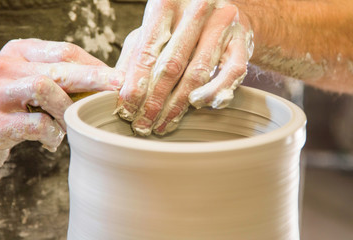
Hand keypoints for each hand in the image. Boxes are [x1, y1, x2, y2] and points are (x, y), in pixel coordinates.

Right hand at [0, 38, 123, 171]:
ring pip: (46, 88)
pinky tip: (51, 141)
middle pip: (60, 67)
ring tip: (71, 124)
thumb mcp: (27, 82)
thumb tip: (102, 85)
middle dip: (95, 77)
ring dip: (67, 109)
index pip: (63, 51)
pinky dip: (53, 135)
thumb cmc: (8, 106)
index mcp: (18, 53)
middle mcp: (5, 68)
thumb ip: (56, 79)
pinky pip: (38, 124)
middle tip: (119, 86)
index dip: (94, 64)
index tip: (115, 77)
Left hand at [116, 0, 253, 135]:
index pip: (147, 50)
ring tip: (164, 124)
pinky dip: (214, 93)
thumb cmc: (182, 23)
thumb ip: (135, 54)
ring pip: (198, 72)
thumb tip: (116, 86)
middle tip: (143, 124)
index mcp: (166, 3)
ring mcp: (221, 24)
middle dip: (155, 101)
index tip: (126, 109)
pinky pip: (231, 73)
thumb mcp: (154, 31)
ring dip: (179, 104)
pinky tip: (198, 106)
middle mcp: (195, 10)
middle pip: (171, 65)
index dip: (136, 84)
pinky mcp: (241, 41)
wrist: (222, 10)